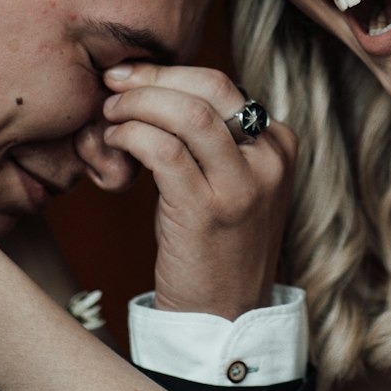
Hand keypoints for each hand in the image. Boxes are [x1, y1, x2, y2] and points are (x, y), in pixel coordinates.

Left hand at [99, 64, 296, 321]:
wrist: (223, 318)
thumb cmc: (214, 245)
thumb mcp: (231, 183)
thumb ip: (211, 138)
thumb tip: (150, 88)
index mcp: (280, 144)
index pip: (221, 84)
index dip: (167, 73)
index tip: (129, 76)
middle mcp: (270, 160)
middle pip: (208, 88)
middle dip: (151, 78)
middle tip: (113, 84)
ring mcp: (243, 187)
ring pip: (187, 114)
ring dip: (137, 105)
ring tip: (110, 116)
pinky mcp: (207, 212)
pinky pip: (164, 152)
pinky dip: (131, 136)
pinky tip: (114, 144)